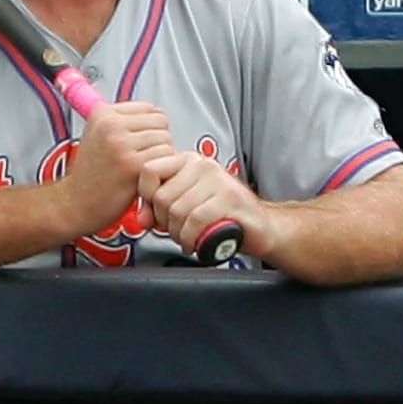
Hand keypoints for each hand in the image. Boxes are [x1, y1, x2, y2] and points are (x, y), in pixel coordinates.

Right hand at [60, 101, 174, 236]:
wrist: (75, 204)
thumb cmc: (91, 174)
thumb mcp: (98, 135)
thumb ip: (125, 121)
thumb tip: (157, 113)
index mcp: (103, 114)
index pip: (150, 108)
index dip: (150, 127)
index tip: (138, 143)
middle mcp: (111, 125)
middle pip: (161, 122)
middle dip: (158, 141)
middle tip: (141, 158)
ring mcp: (121, 144)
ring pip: (166, 140)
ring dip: (161, 157)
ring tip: (140, 169)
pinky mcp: (132, 164)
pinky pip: (167, 158)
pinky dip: (162, 170)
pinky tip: (145, 178)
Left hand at [138, 150, 272, 258]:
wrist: (260, 227)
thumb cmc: (222, 216)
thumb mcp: (185, 206)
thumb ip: (160, 207)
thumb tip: (142, 218)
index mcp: (189, 161)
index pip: (149, 170)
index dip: (146, 197)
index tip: (157, 212)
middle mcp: (203, 165)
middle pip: (161, 196)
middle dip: (164, 222)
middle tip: (178, 230)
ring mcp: (219, 180)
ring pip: (177, 210)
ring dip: (178, 233)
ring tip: (189, 237)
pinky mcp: (230, 198)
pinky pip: (195, 220)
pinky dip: (191, 237)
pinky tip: (196, 242)